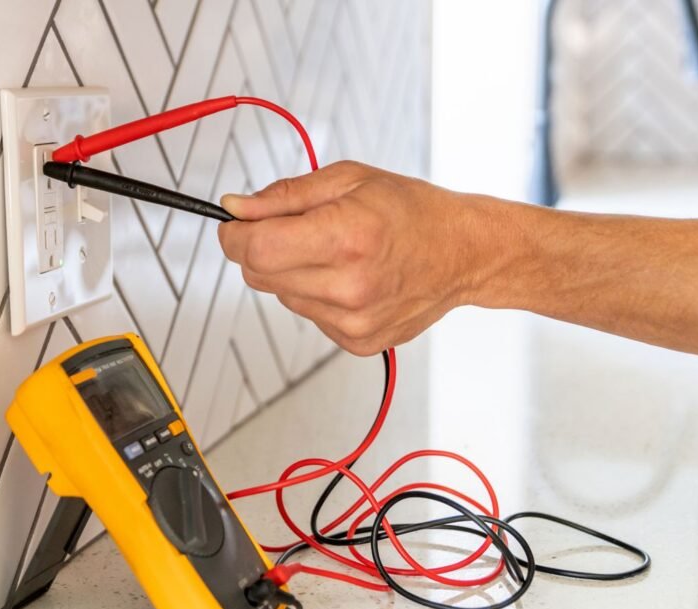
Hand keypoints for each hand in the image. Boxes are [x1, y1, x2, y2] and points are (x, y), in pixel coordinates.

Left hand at [218, 161, 511, 355]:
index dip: (234, 234)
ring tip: (334, 252)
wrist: (463, 254)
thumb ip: (284, 195)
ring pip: (281, 295)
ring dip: (292, 271)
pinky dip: (316, 294)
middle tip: (292, 229)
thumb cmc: (411, 211)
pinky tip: (348, 277)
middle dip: (261, 248)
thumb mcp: (348, 179)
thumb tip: (235, 207)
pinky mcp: (357, 341)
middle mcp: (349, 285)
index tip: (236, 222)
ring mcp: (353, 320)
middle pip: (258, 274)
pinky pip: (307, 315)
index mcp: (347, 236)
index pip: (255, 248)